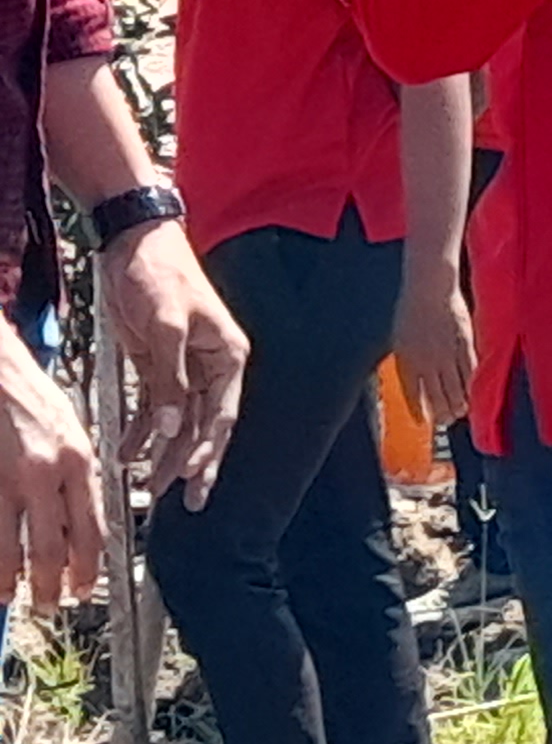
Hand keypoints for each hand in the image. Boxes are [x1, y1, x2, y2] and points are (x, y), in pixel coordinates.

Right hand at [0, 345, 101, 609]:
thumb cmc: (29, 395)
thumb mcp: (73, 431)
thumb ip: (81, 475)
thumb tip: (82, 517)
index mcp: (78, 463)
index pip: (90, 531)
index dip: (86, 568)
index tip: (82, 589)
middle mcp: (43, 475)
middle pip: (51, 548)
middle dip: (51, 586)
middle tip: (50, 606)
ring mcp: (4, 479)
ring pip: (10, 547)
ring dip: (11, 580)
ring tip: (10, 598)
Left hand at [102, 222, 244, 510]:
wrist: (133, 242)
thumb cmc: (160, 275)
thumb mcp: (165, 326)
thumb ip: (170, 379)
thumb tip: (172, 428)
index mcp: (229, 357)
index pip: (222, 414)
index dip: (210, 449)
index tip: (195, 477)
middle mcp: (212, 368)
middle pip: (204, 427)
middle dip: (191, 464)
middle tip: (184, 501)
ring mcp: (184, 368)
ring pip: (178, 423)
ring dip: (164, 454)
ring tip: (151, 487)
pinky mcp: (157, 364)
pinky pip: (154, 408)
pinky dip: (143, 432)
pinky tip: (131, 454)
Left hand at [392, 275, 474, 434]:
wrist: (430, 288)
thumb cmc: (413, 310)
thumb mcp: (401, 337)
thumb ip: (408, 359)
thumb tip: (415, 380)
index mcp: (407, 359)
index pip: (413, 394)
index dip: (419, 410)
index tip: (424, 421)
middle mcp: (426, 361)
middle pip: (436, 396)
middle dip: (442, 412)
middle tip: (447, 420)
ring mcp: (447, 354)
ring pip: (455, 388)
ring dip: (458, 403)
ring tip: (461, 411)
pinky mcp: (465, 345)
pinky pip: (469, 372)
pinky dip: (471, 385)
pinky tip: (473, 392)